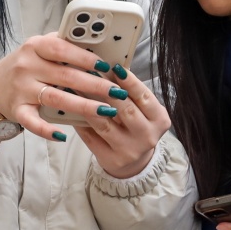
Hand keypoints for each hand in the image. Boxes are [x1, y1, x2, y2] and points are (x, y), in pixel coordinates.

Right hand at [0, 36, 169, 176]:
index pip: (62, 49)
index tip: (106, 65)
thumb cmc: (25, 66)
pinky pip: (33, 122)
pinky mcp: (17, 110)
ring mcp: (21, 89)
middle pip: (65, 76)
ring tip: (106, 110)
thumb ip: (63, 46)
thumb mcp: (39, 49)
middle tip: (117, 92)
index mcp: (35, 47)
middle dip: (95, 85)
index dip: (85, 57)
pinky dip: (47, 130)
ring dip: (83, 106)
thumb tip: (97, 47)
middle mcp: (27, 67)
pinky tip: (63, 135)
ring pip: (55, 99)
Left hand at [74, 64, 171, 178]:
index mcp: (160, 120)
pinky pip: (91, 137)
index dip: (130, 81)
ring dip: (87, 104)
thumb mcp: (143, 111)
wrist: (134, 162)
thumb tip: (111, 68)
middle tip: (90, 73)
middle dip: (107, 90)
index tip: (116, 66)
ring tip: (75, 87)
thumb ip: (132, 94)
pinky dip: (80, 122)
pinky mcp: (111, 160)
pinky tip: (70, 109)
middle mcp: (147, 137)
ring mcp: (129, 151)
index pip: (144, 97)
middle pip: (125, 110)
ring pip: (104, 124)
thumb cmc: (136, 127)